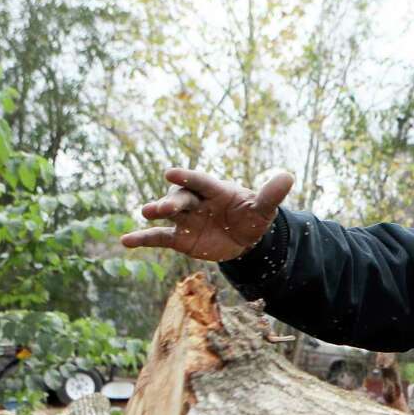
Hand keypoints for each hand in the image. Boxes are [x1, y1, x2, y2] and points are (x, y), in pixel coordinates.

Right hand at [119, 168, 294, 260]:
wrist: (244, 239)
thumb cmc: (252, 217)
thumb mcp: (264, 209)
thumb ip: (270, 195)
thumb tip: (288, 176)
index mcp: (215, 190)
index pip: (200, 181)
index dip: (187, 177)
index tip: (171, 172)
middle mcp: (196, 201)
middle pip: (181, 198)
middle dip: (171, 201)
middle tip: (163, 206)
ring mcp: (185, 219)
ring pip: (167, 215)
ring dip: (156, 213)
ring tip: (146, 213)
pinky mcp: (178, 237)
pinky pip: (158, 237)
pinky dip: (142, 239)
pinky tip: (125, 242)